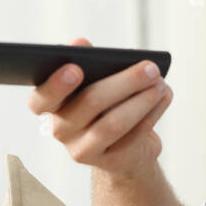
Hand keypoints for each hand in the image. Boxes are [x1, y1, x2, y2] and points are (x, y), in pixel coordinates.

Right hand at [27, 37, 172, 180]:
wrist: (125, 148)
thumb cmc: (107, 104)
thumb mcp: (94, 81)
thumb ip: (86, 62)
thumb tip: (80, 44)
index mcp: (52, 106)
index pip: (40, 100)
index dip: (55, 85)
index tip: (76, 68)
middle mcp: (61, 130)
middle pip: (90, 102)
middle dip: (125, 82)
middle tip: (151, 68)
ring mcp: (84, 150)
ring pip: (114, 123)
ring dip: (142, 99)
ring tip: (160, 82)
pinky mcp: (111, 162)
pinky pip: (134, 136)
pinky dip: (153, 112)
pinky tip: (165, 95)